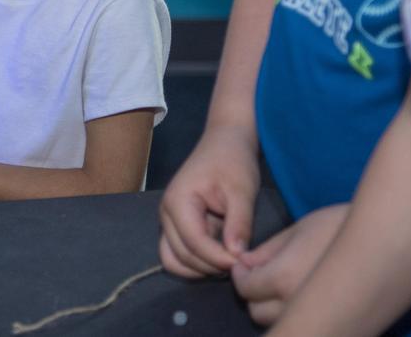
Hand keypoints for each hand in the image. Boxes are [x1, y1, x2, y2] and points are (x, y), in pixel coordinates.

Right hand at [158, 124, 260, 277]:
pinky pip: (179, 254)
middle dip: (211, 266)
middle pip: (181, 257)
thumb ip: (239, 223)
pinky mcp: (177, 226)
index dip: (218, 258)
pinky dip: (196, 262)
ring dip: (201, 268)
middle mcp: (166, 214)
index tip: (243, 261)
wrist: (225, 143)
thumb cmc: (233, 161)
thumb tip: (237, 256)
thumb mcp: (242, 190)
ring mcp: (169, 221)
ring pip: (175, 261)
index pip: (193, 244)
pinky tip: (220, 254)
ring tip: (227, 259)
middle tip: (239, 262)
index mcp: (177, 202)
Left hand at [231, 203, 348, 325]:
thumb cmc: (338, 226)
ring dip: (272, 307)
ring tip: (283, 285)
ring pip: (279, 323)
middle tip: (261, 275)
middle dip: (254, 293)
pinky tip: (304, 295)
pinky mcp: (337, 324)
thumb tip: (245, 264)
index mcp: (283, 278)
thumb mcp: (296, 230)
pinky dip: (296, 315)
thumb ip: (266, 251)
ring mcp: (317, 318)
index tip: (243, 265)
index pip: (246, 289)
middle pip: (257, 312)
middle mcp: (297, 305)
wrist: (384, 240)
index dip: (240, 275)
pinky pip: (304, 325)